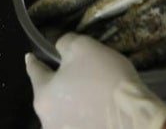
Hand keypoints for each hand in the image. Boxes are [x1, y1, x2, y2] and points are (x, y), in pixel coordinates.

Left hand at [25, 33, 165, 128]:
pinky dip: (82, 114)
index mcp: (43, 96)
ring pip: (61, 112)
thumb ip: (64, 44)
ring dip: (68, 102)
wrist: (135, 117)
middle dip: (55, 83)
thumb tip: (60, 48)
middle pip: (48, 95)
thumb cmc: (105, 79)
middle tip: (69, 73)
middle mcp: (47, 120)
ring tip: (86, 92)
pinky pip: (76, 123)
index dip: (33, 61)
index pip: (34, 72)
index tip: (30, 57)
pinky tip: (95, 108)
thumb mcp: (83, 47)